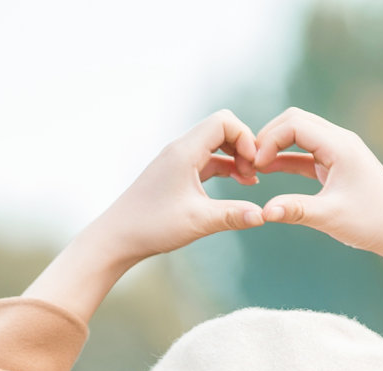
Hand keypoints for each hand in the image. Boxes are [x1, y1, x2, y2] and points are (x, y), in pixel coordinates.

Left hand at [88, 109, 266, 262]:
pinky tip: (238, 185)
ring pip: (214, 145)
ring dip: (235, 157)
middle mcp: (180, 149)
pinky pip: (206, 160)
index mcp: (184, 151)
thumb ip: (233, 215)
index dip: (246, 138)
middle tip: (254, 173)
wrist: (117, 237)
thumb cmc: (152, 227)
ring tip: (250, 181)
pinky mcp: (175, 173)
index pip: (224, 122)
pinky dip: (224, 167)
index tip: (254, 165)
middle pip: (221, 128)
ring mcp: (176, 160)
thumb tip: (266, 216)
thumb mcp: (198, 222)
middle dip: (244, 145)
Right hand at [252, 106, 382, 260]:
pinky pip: (305, 153)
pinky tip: (267, 171)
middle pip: (295, 120)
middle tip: (249, 161)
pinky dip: (286, 159)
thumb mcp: (330, 217)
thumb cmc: (372, 222)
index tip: (254, 165)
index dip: (268, 140)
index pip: (294, 124)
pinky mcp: (337, 165)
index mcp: (341, 146)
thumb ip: (296, 210)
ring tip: (254, 167)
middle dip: (268, 137)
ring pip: (299, 134)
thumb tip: (263, 213)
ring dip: (276, 146)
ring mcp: (339, 151)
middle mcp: (341, 141)